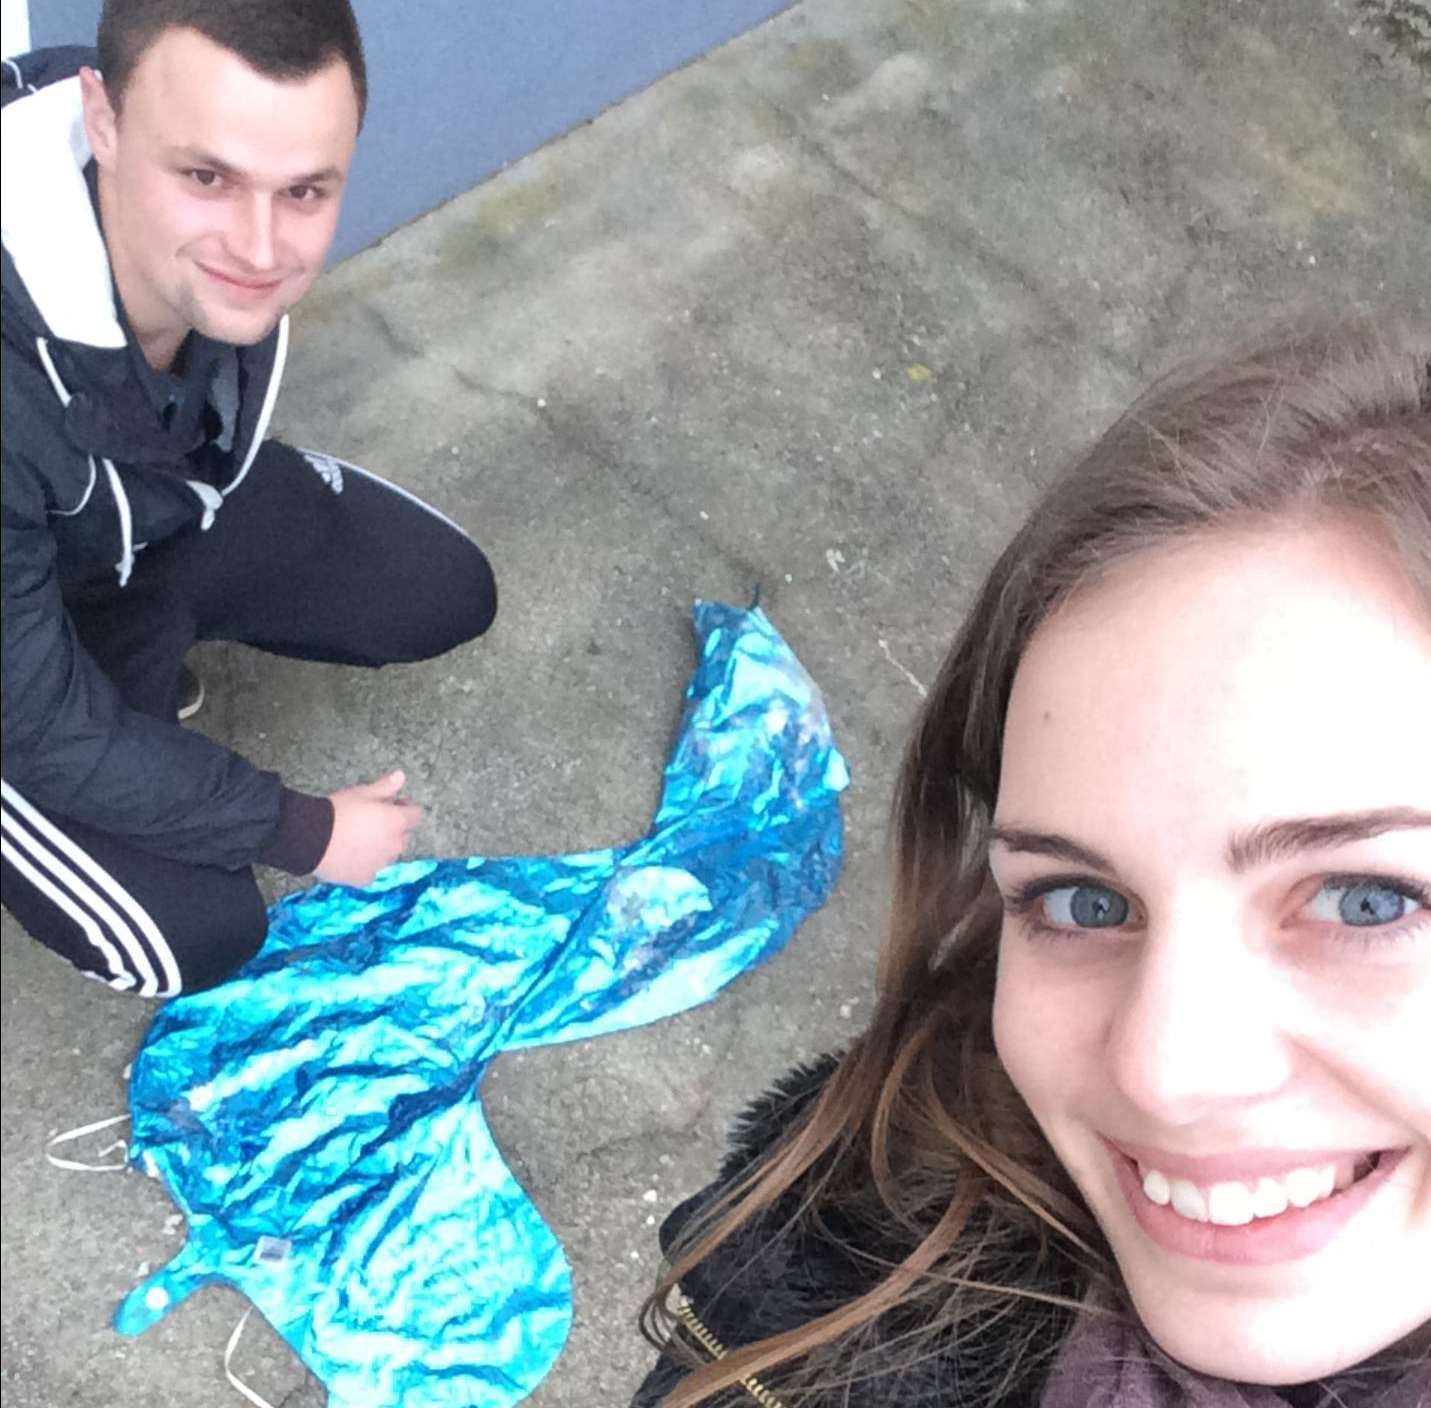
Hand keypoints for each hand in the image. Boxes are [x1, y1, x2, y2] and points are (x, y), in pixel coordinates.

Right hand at [315, 769, 421, 886]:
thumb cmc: (338, 811)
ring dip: (380, 848)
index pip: (415, 815)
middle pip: (403, 836)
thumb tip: (401, 776)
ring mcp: (380, 864)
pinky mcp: (364, 878)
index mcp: (396, 822)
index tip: (391, 804)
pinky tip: (350, 857)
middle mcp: (394, 845)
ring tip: (358, 839)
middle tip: (372, 821)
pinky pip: (370, 871)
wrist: (311, 838)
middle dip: (393, 829)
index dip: (404, 808)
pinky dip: (365, 865)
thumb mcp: (362, 792)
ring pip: (388, 855)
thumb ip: (385, 786)